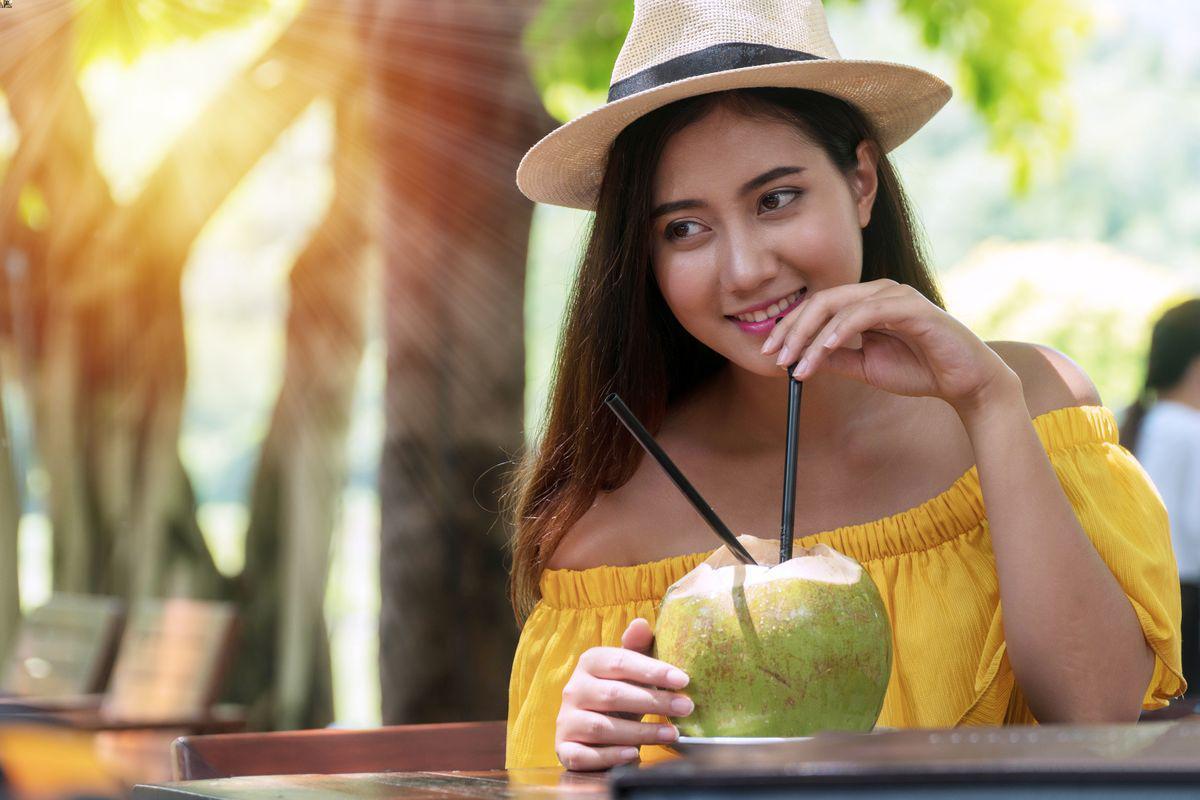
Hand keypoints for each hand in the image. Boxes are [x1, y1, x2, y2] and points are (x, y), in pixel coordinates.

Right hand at [555, 618, 693, 771]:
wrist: (592, 732)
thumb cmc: (618, 695)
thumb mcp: (628, 671)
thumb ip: (636, 648)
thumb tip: (642, 623)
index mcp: (590, 662)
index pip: (621, 662)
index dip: (653, 670)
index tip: (683, 679)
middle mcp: (573, 689)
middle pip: (614, 694)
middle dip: (654, 701)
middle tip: (686, 707)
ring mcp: (566, 720)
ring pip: (601, 727)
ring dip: (640, 732)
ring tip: (672, 733)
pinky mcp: (564, 749)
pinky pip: (585, 755)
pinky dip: (610, 756)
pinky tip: (634, 754)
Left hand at [761, 279, 1018, 413]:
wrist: (964, 382)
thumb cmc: (919, 370)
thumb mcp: (866, 366)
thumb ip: (835, 359)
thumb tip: (798, 360)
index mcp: (867, 302)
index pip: (818, 306)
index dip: (790, 327)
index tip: (769, 353)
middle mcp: (879, 291)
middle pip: (821, 300)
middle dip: (792, 329)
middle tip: (773, 356)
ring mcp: (895, 295)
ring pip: (839, 305)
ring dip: (810, 336)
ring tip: (795, 365)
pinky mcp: (910, 307)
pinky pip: (865, 314)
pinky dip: (840, 332)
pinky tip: (823, 351)